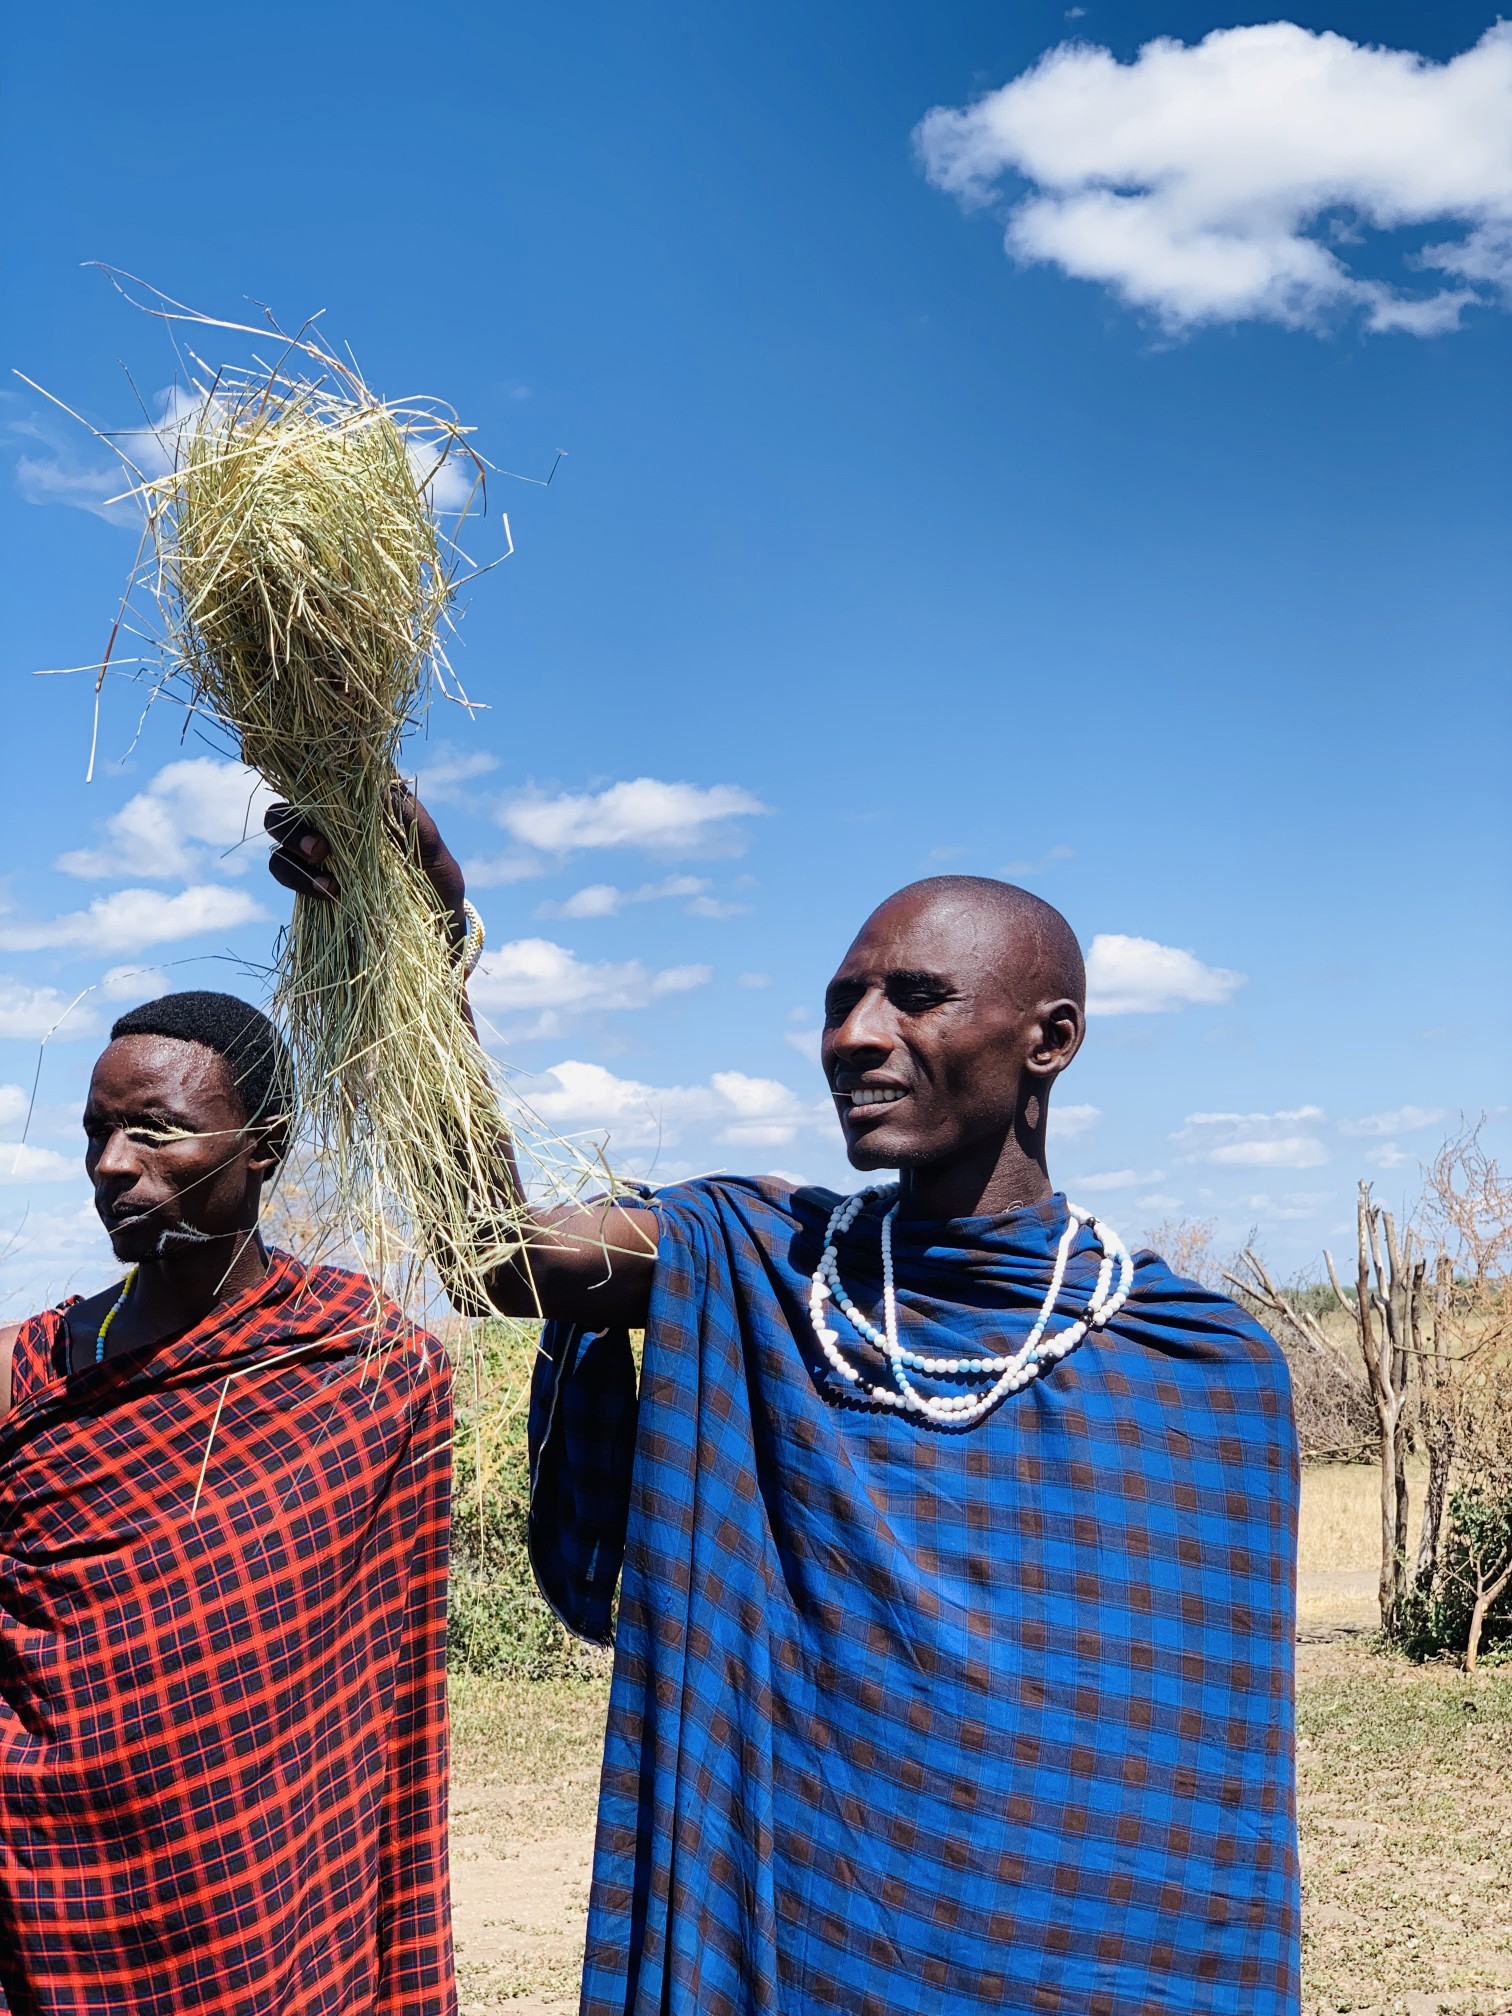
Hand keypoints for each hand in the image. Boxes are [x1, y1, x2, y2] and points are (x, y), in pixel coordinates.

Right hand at [265, 785, 468, 943]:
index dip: (311, 764)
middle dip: (296, 819)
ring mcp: (319, 847)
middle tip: (321, 849)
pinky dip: (297, 879)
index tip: (307, 775)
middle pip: (295, 797)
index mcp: (367, 802)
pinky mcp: (308, 878)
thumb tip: (385, 787)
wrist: (432, 940)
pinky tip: (329, 894)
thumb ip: (416, 824)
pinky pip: (283, 868)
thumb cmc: (438, 890)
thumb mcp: (438, 859)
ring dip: (292, 846)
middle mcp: (337, 818)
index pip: (331, 771)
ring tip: (327, 879)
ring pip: (280, 828)